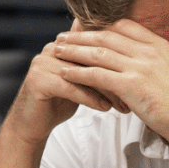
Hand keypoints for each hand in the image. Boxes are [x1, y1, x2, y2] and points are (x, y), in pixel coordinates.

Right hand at [3, 24, 124, 140]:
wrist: (30, 124)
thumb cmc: (58, 101)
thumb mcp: (80, 79)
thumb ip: (95, 65)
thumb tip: (122, 56)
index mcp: (65, 43)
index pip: (96, 44)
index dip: (117, 59)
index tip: (138, 76)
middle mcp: (53, 48)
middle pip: (91, 58)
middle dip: (115, 76)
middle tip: (135, 93)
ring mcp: (43, 62)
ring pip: (83, 73)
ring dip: (106, 89)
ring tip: (123, 103)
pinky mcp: (38, 79)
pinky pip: (70, 87)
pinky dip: (89, 98)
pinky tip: (105, 108)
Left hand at [53, 18, 168, 148]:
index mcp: (162, 46)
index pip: (126, 26)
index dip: (105, 26)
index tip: (88, 26)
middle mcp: (148, 52)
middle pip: (107, 36)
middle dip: (82, 35)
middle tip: (64, 35)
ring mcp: (139, 68)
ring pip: (98, 53)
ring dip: (74, 50)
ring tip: (56, 50)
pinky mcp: (131, 86)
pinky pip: (97, 75)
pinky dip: (79, 73)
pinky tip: (64, 73)